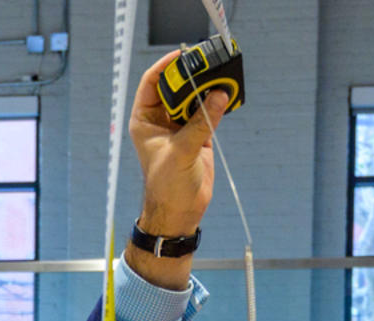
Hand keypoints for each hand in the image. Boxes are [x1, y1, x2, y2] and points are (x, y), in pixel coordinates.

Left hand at [128, 52, 230, 236]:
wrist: (180, 211)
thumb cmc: (167, 185)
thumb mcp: (180, 152)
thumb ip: (199, 123)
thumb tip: (218, 96)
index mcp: (145, 119)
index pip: (152, 83)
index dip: (165, 66)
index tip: (181, 55)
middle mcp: (161, 119)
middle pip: (176, 87)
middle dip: (190, 76)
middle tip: (206, 65)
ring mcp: (180, 126)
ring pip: (194, 98)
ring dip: (206, 89)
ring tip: (220, 78)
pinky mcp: (198, 134)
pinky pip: (208, 112)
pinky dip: (218, 104)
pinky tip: (227, 95)